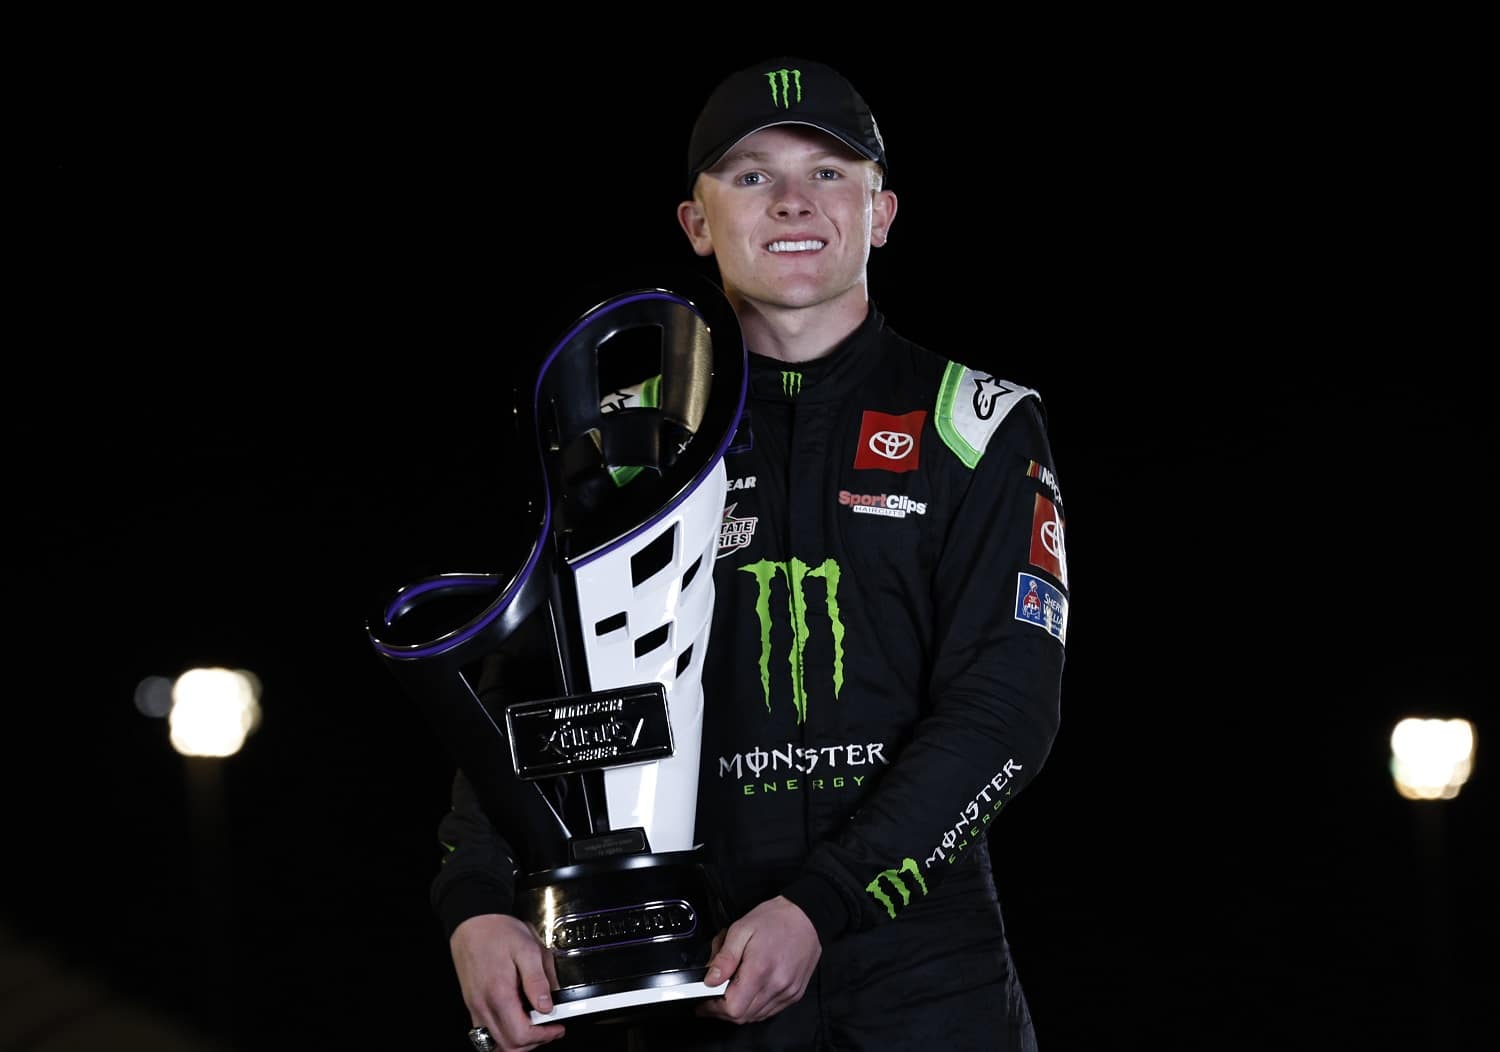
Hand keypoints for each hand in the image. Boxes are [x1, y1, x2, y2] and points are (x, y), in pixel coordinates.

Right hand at [450, 913, 564, 1050]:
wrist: (472, 921)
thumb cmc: (498, 932)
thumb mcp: (528, 948)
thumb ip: (539, 980)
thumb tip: (547, 1006)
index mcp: (499, 993)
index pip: (520, 1035)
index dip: (543, 1036)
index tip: (557, 1027)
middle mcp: (484, 1006)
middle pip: (508, 1046)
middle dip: (533, 1042)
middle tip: (549, 1028)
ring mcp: (475, 1007)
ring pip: (496, 1044)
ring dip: (518, 1042)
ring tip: (534, 1025)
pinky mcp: (472, 1004)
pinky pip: (486, 1033)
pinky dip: (504, 1035)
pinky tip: (517, 1019)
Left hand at [696, 896, 820, 1024]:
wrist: (805, 916)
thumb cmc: (774, 919)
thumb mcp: (740, 929)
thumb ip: (724, 957)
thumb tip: (710, 980)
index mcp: (760, 969)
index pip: (732, 1008)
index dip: (714, 1008)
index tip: (704, 1002)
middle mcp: (777, 985)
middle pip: (743, 1016)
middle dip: (722, 1010)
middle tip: (714, 996)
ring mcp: (788, 992)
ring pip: (756, 1016)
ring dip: (740, 1009)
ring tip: (734, 988)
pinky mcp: (795, 993)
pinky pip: (770, 1011)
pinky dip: (756, 1007)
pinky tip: (751, 990)